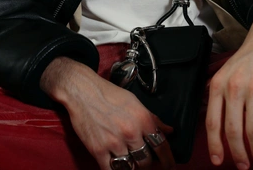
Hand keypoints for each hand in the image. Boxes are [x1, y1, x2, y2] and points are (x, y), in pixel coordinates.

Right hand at [40, 56, 174, 169]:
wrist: (83, 91)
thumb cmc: (109, 94)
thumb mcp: (134, 102)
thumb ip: (152, 118)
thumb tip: (168, 130)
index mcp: (143, 119)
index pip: (161, 146)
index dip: (168, 160)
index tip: (170, 167)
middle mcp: (131, 132)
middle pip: (146, 161)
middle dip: (147, 163)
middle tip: (144, 160)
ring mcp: (114, 143)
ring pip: (130, 168)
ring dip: (132, 166)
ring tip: (130, 161)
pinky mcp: (98, 150)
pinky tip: (117, 165)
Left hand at [206, 7, 252, 168]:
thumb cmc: (250, 56)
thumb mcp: (227, 70)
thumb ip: (219, 92)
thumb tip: (212, 121)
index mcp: (219, 83)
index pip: (212, 121)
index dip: (215, 145)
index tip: (218, 161)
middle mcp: (234, 86)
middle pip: (233, 131)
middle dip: (239, 154)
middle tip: (245, 165)